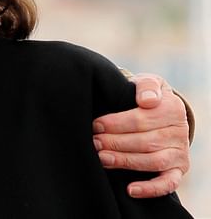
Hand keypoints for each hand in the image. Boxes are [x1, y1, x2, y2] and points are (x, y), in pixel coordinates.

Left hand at [92, 73, 190, 198]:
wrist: (161, 111)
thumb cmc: (146, 97)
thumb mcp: (148, 83)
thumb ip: (147, 86)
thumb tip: (147, 100)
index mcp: (172, 109)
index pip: (142, 119)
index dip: (117, 123)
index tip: (96, 125)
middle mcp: (179, 132)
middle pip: (145, 141)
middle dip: (116, 142)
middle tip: (94, 142)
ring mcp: (179, 153)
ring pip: (152, 161)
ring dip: (125, 161)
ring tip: (102, 158)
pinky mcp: (177, 171)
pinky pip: (167, 183)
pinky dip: (150, 189)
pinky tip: (130, 189)